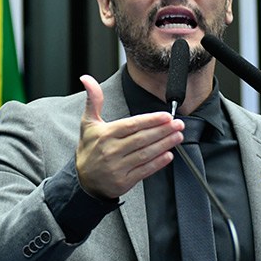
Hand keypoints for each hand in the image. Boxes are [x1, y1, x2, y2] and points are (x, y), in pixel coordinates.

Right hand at [75, 75, 183, 198]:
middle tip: (178, 124)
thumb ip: (93, 100)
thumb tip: (87, 79)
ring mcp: (117, 167)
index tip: (166, 116)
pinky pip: (144, 170)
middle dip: (163, 130)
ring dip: (164, 145)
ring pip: (145, 154)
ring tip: (177, 137)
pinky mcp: (123, 181)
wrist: (83, 180)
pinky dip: (158, 163)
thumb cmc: (89, 149)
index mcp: (105, 134)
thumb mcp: (88, 123)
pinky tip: (168, 156)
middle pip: (142, 138)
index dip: (151, 120)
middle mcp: (111, 150)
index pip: (132, 125)